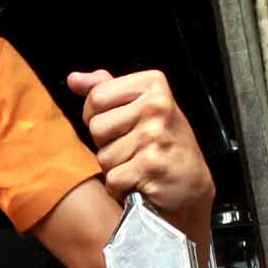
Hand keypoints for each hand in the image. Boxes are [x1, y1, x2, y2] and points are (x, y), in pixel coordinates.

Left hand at [67, 69, 213, 238]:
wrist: (193, 184)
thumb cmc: (166, 144)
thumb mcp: (142, 107)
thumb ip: (106, 90)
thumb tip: (74, 79)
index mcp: (153, 85)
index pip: (96, 97)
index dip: (97, 116)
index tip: (119, 125)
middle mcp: (156, 107)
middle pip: (96, 126)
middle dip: (107, 144)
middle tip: (134, 148)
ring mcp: (154, 136)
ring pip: (103, 156)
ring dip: (116, 168)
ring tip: (139, 164)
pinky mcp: (150, 166)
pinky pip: (112, 179)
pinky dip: (121, 188)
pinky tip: (140, 181)